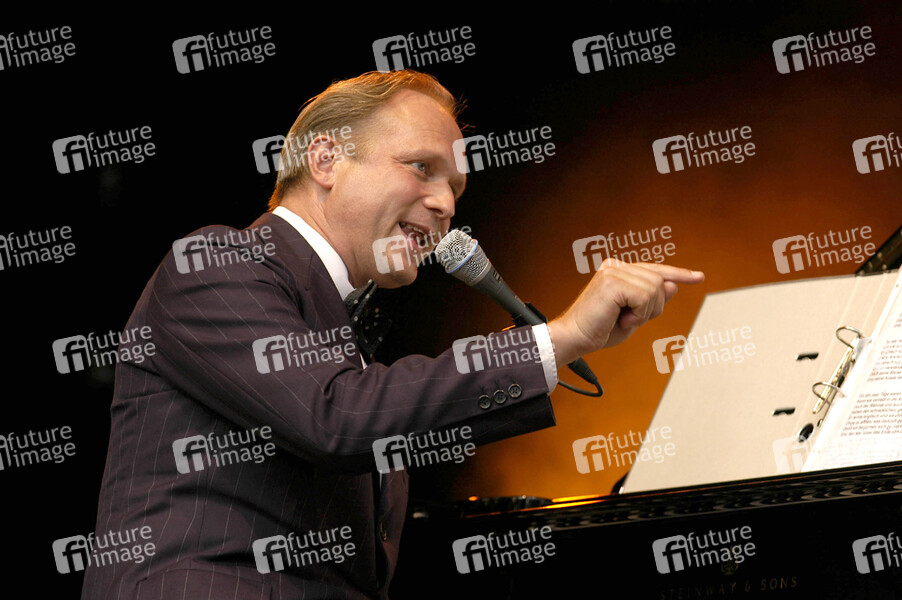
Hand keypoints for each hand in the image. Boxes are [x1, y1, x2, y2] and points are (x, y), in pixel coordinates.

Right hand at [547, 259, 704, 366]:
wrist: (575, 338)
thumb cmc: (599, 330)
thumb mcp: (633, 316)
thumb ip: (652, 299)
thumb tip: (673, 285)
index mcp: (618, 270)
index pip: (655, 269)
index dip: (678, 274)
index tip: (698, 277)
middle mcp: (615, 265)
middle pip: (659, 281)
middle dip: (653, 307)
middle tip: (628, 319)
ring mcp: (613, 271)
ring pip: (655, 289)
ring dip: (644, 312)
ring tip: (622, 319)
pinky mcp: (613, 281)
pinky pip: (645, 296)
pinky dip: (638, 314)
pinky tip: (620, 318)